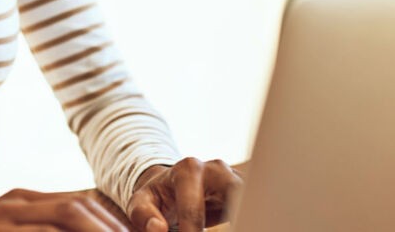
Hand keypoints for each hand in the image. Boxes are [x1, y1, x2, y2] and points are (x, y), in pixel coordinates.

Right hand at [0, 188, 129, 230]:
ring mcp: (3, 215)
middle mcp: (17, 202)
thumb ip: (38, 225)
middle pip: (82, 208)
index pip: (84, 203)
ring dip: (99, 229)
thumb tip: (82, 220)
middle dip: (114, 228)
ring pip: (69, 214)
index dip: (115, 221)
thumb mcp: (4, 226)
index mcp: (24, 201)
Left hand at [125, 158, 244, 231]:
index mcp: (188, 170)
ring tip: (242, 224)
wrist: (171, 187)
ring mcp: (234, 177)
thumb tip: (157, 228)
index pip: (193, 210)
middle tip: (234, 226)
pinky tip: (245, 223)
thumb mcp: (140, 202)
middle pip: (234, 195)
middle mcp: (216, 169)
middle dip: (234, 216)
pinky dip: (250, 216)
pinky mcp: (245, 190)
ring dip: (246, 215)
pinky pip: (254, 205)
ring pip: (251, 198)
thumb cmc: (156, 197)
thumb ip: (143, 215)